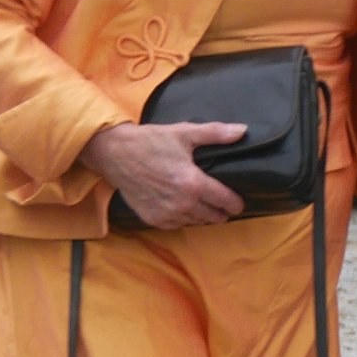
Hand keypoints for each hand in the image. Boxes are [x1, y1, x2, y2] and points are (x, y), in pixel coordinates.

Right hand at [80, 121, 245, 228]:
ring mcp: (167, 214)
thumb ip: (216, 133)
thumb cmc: (150, 142)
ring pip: (196, 222)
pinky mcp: (153, 219)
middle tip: (223, 203)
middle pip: (213, 217)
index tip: (239, 203)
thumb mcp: (184, 133)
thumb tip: (242, 131)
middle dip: (222, 211)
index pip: (225, 201)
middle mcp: (182, 204)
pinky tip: (185, 208)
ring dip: (203, 216)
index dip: (236, 204)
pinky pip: (177, 225)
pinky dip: (184, 219)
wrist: (115, 154)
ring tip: (205, 205)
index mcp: (193, 183)